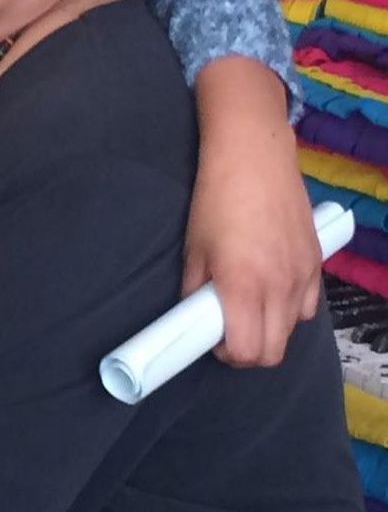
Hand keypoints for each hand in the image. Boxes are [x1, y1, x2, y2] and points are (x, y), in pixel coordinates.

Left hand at [187, 59, 319, 365]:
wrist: (254, 156)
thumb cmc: (215, 199)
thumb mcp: (194, 249)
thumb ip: (195, 291)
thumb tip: (196, 317)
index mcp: (244, 286)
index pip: (247, 351)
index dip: (228, 355)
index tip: (213, 342)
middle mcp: (279, 286)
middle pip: (273, 352)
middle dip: (248, 351)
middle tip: (228, 330)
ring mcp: (303, 274)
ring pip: (293, 329)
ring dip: (270, 329)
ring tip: (249, 306)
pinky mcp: (317, 260)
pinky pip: (308, 304)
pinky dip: (290, 308)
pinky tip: (272, 288)